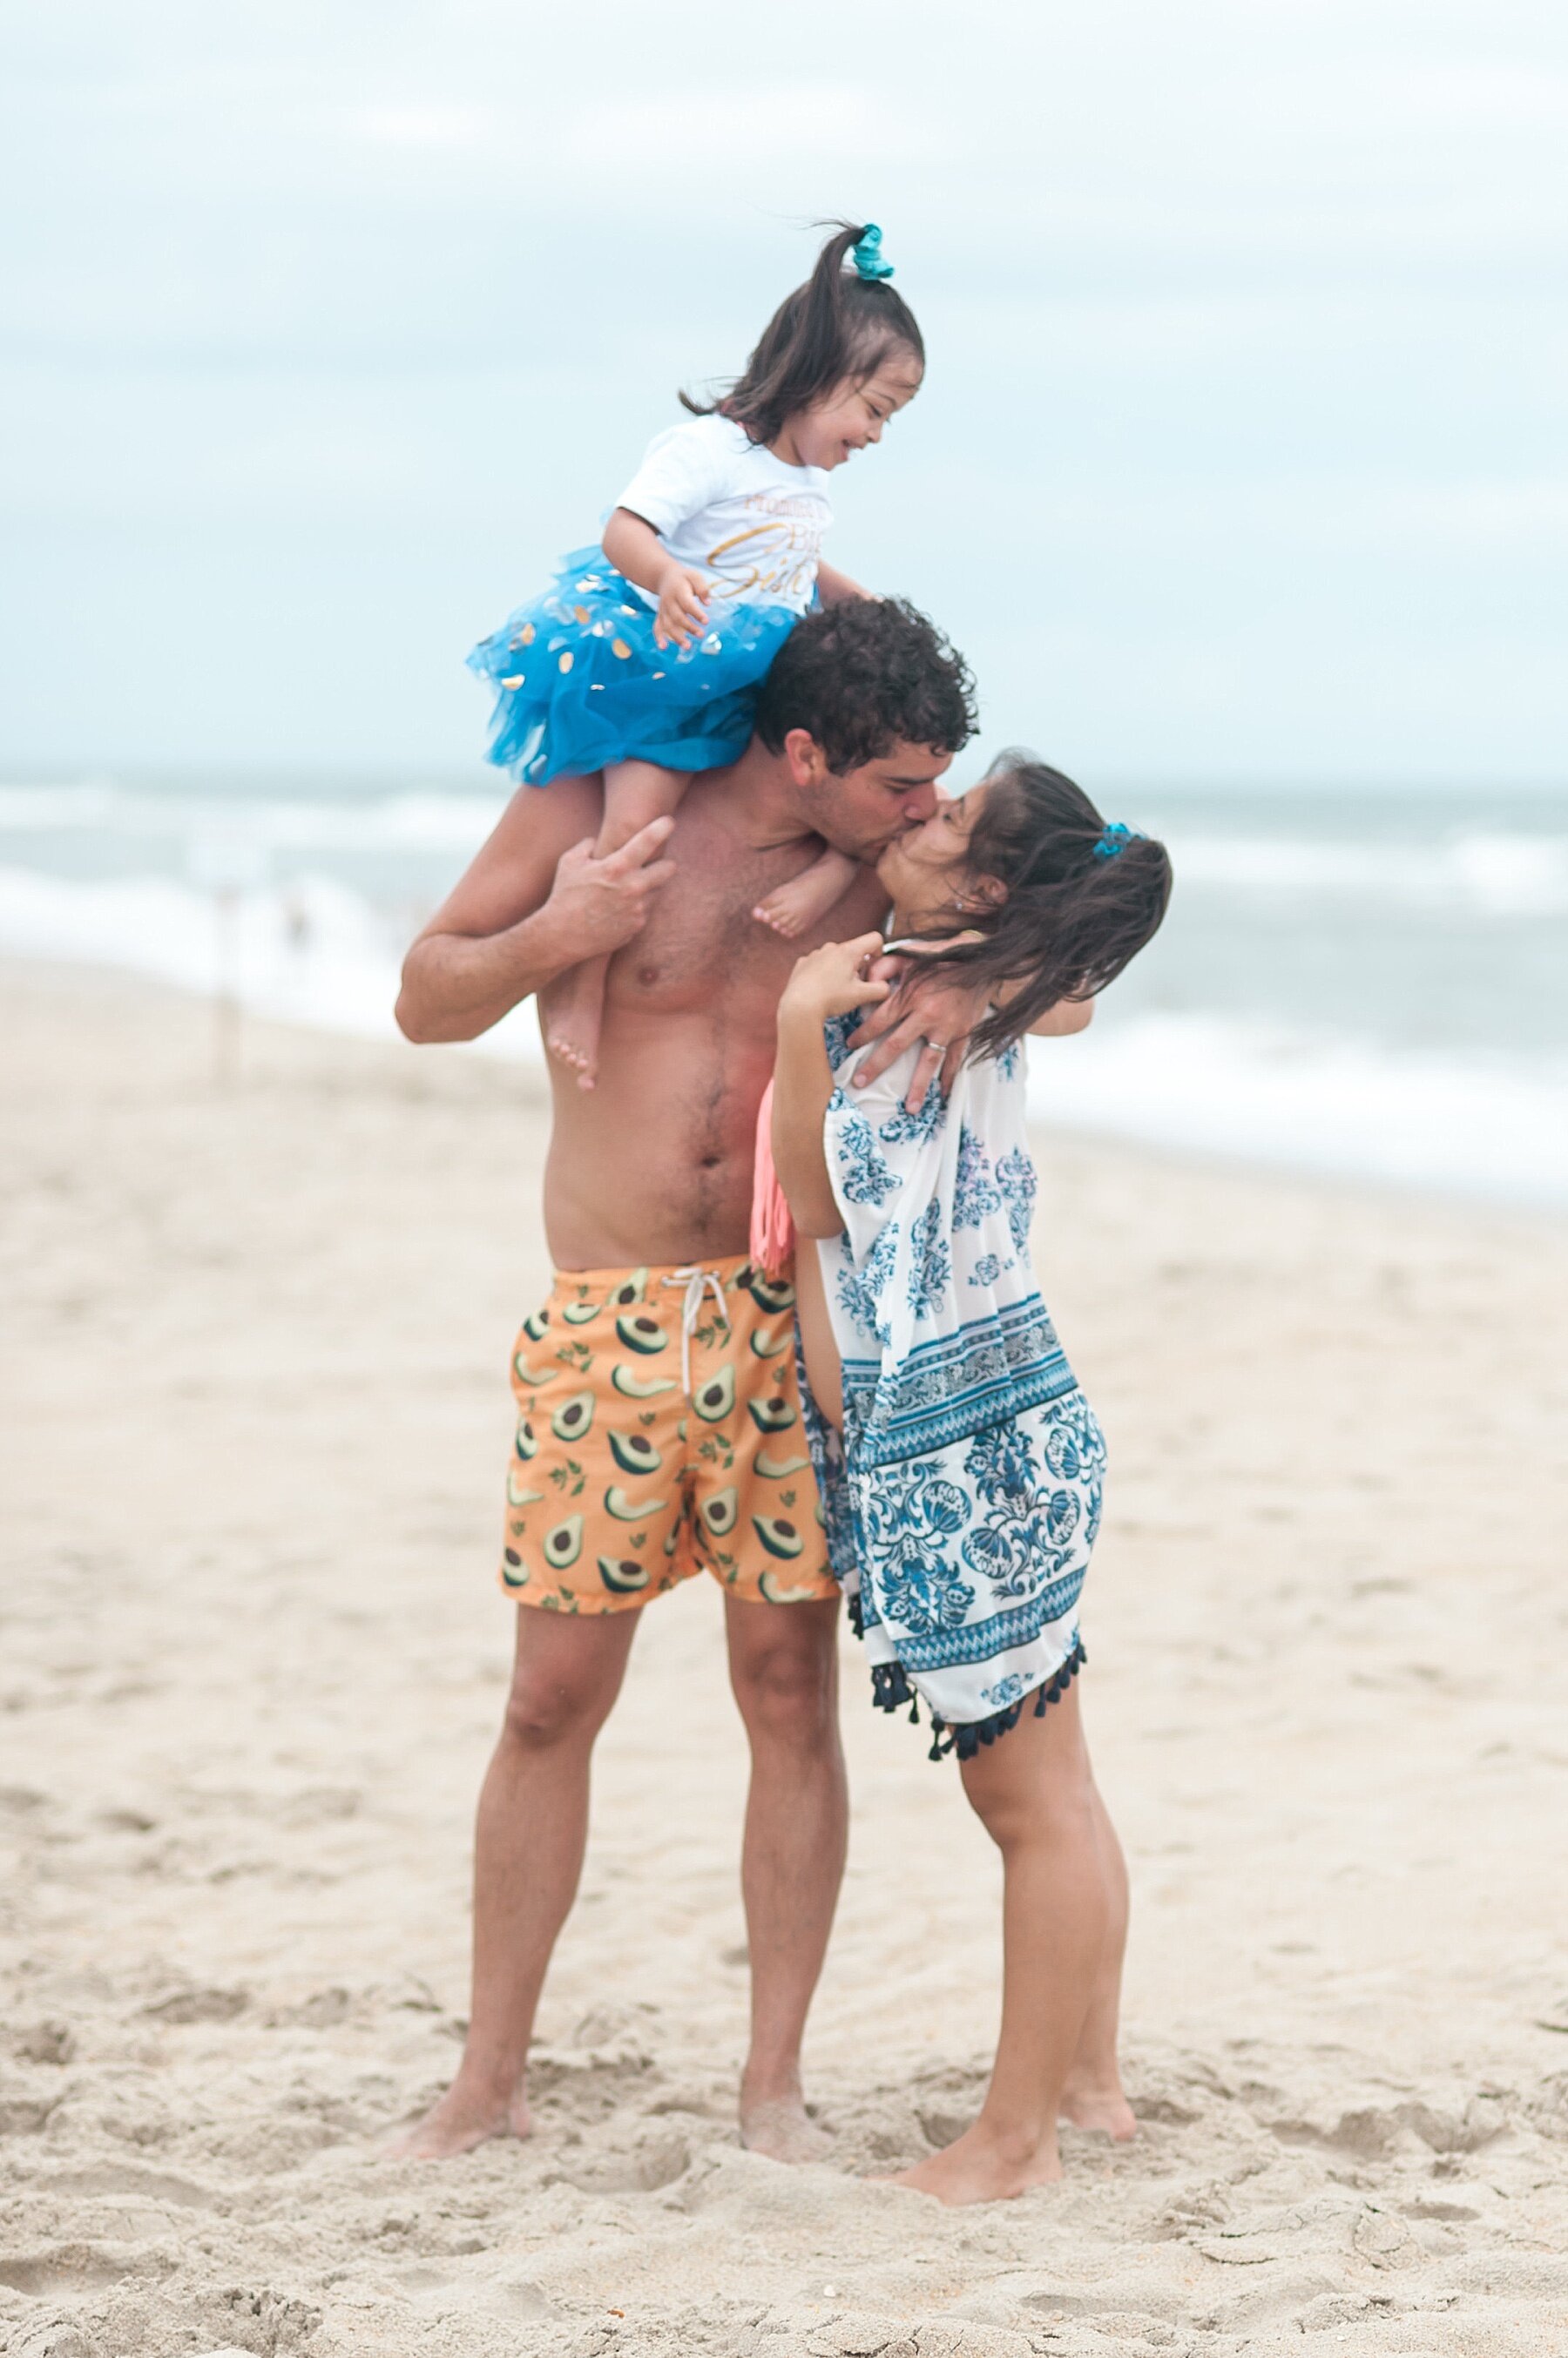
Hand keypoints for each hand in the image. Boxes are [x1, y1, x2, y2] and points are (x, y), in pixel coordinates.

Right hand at [543, 817, 677, 958]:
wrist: (562, 935)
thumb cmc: (564, 895)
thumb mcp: (569, 862)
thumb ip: (588, 845)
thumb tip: (598, 841)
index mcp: (617, 867)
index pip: (648, 841)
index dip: (662, 828)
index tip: (669, 821)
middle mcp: (633, 887)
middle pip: (669, 868)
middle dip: (663, 863)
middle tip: (652, 863)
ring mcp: (638, 908)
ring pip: (658, 890)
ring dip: (649, 886)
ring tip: (627, 888)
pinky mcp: (638, 925)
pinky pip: (647, 908)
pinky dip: (639, 904)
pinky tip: (620, 906)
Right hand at [653, 563, 711, 650]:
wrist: (665, 577)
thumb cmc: (684, 578)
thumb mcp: (695, 576)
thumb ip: (702, 588)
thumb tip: (708, 603)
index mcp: (678, 591)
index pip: (687, 604)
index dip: (696, 613)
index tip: (707, 621)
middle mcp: (668, 602)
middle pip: (677, 617)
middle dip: (689, 627)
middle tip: (701, 635)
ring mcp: (663, 610)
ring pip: (667, 625)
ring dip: (676, 637)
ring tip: (688, 647)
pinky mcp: (660, 616)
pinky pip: (657, 627)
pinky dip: (659, 637)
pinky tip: (663, 648)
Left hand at [778, 934, 891, 1028]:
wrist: (799, 1007)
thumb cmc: (831, 999)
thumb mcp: (861, 996)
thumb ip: (881, 989)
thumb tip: (885, 986)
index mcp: (848, 951)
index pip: (874, 939)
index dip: (880, 950)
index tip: (874, 965)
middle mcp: (831, 947)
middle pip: (853, 950)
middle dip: (857, 965)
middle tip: (853, 986)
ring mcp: (815, 954)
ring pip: (835, 957)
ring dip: (839, 969)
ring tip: (835, 990)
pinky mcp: (802, 963)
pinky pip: (818, 963)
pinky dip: (822, 973)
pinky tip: (819, 988)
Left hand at [848, 942, 990, 1111]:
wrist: (982, 959)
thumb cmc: (943, 956)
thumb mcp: (912, 954)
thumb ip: (886, 965)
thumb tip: (866, 977)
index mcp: (911, 996)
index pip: (880, 1020)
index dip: (863, 1033)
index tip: (850, 1045)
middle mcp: (927, 1015)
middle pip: (896, 1046)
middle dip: (876, 1065)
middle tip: (860, 1082)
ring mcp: (947, 1027)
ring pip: (928, 1062)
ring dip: (918, 1086)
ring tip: (910, 1108)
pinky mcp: (964, 1032)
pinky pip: (955, 1059)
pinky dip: (950, 1077)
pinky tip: (944, 1094)